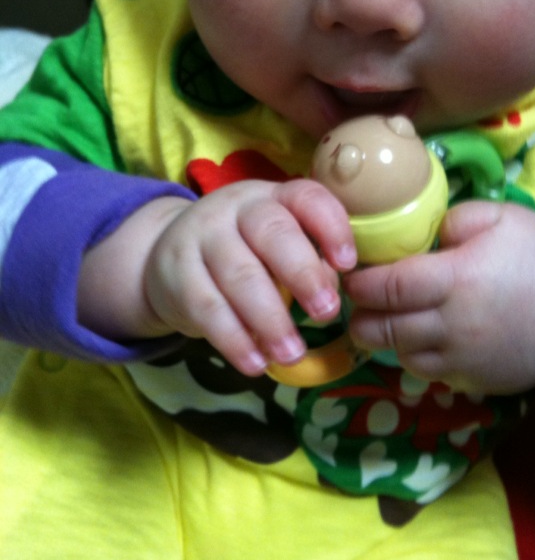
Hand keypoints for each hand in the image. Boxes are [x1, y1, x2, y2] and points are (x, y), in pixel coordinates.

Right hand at [130, 179, 355, 374]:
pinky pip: (207, 308)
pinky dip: (234, 339)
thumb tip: (330, 291)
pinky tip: (256, 362)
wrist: (163, 253)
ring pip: (239, 275)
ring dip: (270, 319)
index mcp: (272, 197)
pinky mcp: (176, 275)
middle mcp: (236, 209)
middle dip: (303, 273)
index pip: (305, 197)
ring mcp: (201, 238)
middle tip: (326, 312)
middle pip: (271, 232)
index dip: (330, 227)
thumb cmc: (241, 251)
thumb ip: (307, 261)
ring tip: (293, 353)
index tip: (347, 264)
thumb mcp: (274, 246)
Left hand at [345, 201, 534, 393]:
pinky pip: (426, 372)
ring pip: (398, 354)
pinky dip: (411, 356)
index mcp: (455, 280)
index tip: (349, 274)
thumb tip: (413, 237)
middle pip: (381, 329)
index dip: (359, 283)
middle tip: (355, 299)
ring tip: (384, 316)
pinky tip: (417, 335)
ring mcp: (461, 359)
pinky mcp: (472, 381)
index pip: (387, 287)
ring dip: (383, 336)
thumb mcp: (498, 218)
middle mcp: (452, 325)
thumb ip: (449, 221)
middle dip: (358, 315)